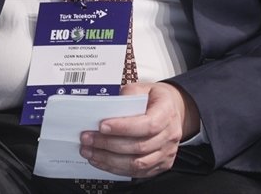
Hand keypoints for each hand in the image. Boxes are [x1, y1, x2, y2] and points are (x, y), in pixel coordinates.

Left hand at [79, 82, 200, 177]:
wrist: (172, 109)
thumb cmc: (155, 99)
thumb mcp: (143, 88)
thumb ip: (127, 94)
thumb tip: (107, 106)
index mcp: (167, 112)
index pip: (147, 125)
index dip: (124, 128)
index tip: (102, 126)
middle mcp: (170, 135)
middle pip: (139, 146)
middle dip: (109, 144)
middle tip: (88, 138)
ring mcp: (166, 152)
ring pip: (137, 163)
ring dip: (109, 159)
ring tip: (90, 151)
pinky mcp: (160, 164)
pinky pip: (137, 172)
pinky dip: (116, 168)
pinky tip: (101, 160)